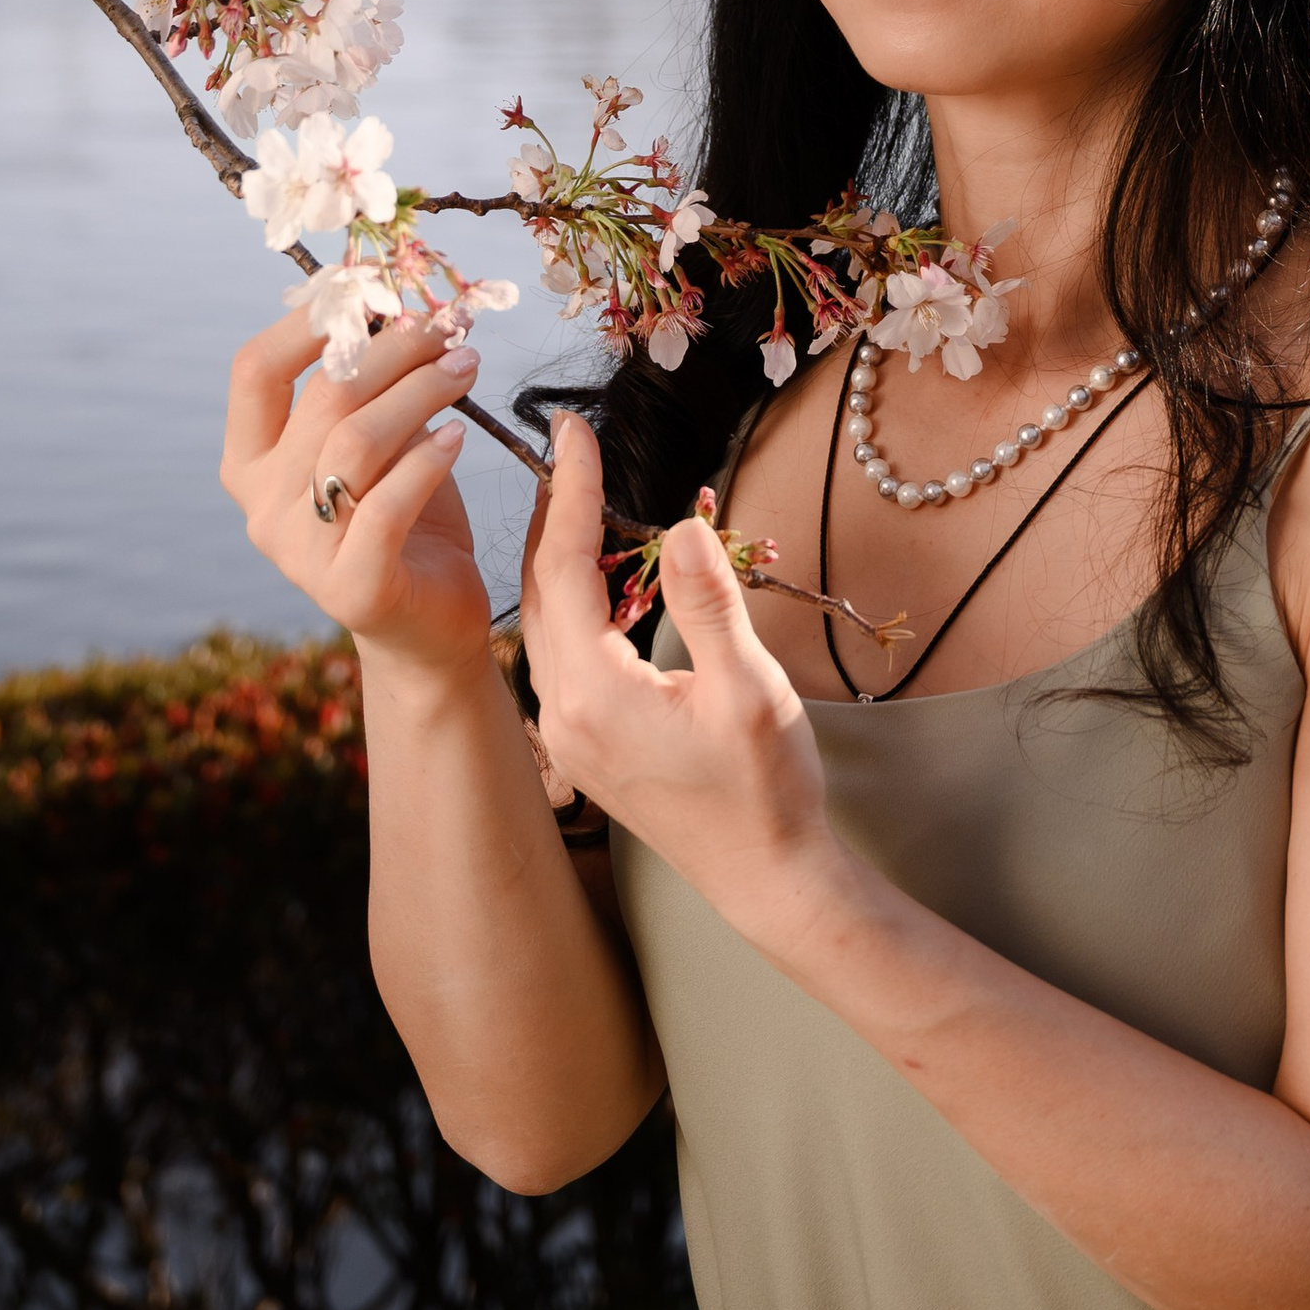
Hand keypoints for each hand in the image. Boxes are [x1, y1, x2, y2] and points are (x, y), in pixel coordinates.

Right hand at [220, 311, 493, 681]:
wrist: (429, 623)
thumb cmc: (404, 516)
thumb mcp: (379, 440)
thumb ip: (372, 385)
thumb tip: (405, 300)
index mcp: (249, 462)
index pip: (254, 370)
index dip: (310, 322)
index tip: (373, 292)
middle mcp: (261, 508)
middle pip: (323, 399)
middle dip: (394, 349)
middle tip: (450, 326)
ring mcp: (299, 554)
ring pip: (355, 444)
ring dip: (420, 392)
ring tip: (467, 367)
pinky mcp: (351, 590)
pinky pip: (387, 507)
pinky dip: (427, 461)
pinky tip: (459, 435)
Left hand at [518, 413, 836, 941]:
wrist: (768, 882)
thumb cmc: (767, 791)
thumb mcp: (748, 688)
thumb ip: (708, 602)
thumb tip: (677, 525)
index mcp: (592, 694)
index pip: (566, 567)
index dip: (573, 491)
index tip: (574, 428)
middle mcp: (561, 713)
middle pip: (541, 589)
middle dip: (556, 512)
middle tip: (571, 444)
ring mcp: (567, 735)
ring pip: (546, 621)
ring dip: (561, 556)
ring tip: (581, 493)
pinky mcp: (585, 746)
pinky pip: (562, 652)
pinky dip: (573, 600)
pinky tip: (599, 576)